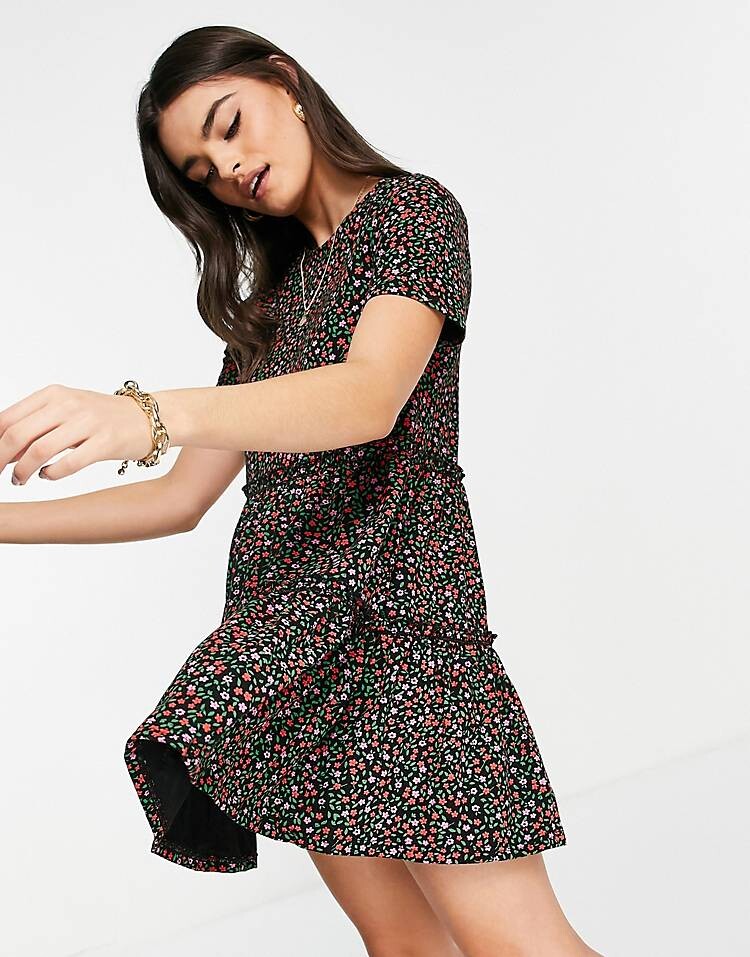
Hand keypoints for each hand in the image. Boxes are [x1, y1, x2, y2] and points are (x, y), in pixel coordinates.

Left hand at [0, 383, 154, 484]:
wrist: (149, 417)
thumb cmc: (104, 417)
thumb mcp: (67, 412)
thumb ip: (36, 427)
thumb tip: (5, 451)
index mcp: (53, 394)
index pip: (8, 418)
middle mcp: (68, 404)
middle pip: (18, 434)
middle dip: (0, 459)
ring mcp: (88, 422)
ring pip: (39, 450)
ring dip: (23, 471)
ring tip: (19, 480)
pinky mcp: (105, 442)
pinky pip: (68, 464)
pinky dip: (51, 474)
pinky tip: (48, 476)